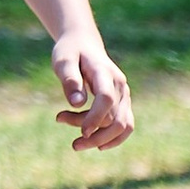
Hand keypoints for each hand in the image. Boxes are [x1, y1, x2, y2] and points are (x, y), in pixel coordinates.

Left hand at [50, 31, 131, 149]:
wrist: (83, 44)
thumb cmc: (70, 52)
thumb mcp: (62, 60)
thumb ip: (69, 79)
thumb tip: (77, 103)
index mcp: (104, 72)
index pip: (106, 99)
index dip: (95, 118)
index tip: (81, 132)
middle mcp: (120, 85)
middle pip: (114, 118)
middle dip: (93, 133)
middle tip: (70, 138)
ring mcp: (124, 94)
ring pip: (122, 125)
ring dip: (101, 138)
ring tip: (76, 143)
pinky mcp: (123, 102)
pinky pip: (126, 125)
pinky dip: (113, 138)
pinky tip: (97, 144)